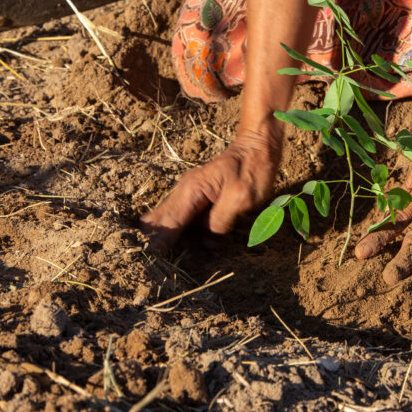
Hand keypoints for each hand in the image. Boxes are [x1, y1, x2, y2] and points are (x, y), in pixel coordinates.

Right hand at [141, 129, 280, 251]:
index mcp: (191, 191)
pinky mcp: (200, 201)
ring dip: (167, 239)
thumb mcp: (240, 198)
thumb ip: (220, 221)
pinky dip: (181, 233)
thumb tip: (207, 244)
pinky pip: (183, 220)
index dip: (159, 243)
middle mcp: (185, 193)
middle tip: (154, 264)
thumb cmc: (253, 169)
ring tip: (166, 260)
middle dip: (154, 241)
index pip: (168, 223)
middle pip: (158, 221)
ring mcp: (191, 196)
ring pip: (168, 222)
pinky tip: (187, 247)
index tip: (152, 261)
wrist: (259, 148)